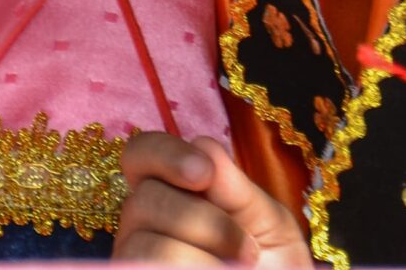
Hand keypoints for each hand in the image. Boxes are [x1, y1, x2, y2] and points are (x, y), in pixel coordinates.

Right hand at [114, 133, 311, 264]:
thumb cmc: (273, 268)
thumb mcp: (270, 225)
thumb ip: (238, 188)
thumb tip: (201, 147)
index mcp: (170, 192)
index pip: (140, 154)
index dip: (164, 155)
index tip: (204, 173)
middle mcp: (141, 224)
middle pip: (146, 199)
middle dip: (205, 223)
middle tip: (249, 251)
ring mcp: (132, 258)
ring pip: (148, 247)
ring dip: (202, 260)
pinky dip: (193, 269)